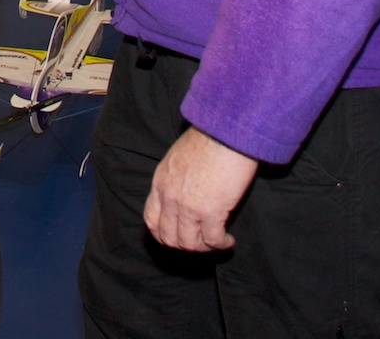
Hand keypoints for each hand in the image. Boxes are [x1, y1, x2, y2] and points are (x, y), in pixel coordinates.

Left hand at [143, 127, 258, 250]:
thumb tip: (184, 194)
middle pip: (169, 237)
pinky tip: (228, 240)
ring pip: (190, 244)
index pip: (151, 219)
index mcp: (160, 183)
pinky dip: (221, 244)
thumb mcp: (178, 158)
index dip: (163, 234)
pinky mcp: (210, 212)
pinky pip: (212, 240)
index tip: (178, 236)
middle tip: (200, 241)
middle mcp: (170, 198)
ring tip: (216, 241)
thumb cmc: (208, 140)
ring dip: (204, 247)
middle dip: (185, 245)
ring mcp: (188, 206)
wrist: (226, 133)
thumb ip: (175, 179)